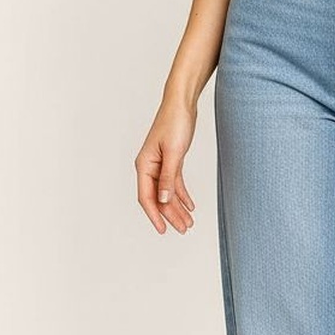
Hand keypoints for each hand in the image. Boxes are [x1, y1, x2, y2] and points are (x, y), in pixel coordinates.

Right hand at [135, 96, 197, 234]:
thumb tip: (163, 200)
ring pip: (167, 192)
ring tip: (189, 222)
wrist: (182, 103)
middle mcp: (149, 167)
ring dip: (177, 207)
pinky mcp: (171, 160)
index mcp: (144, 165)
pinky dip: (182, 195)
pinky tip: (190, 205)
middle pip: (158, 198)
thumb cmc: (175, 122)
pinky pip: (175, 183)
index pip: (146, 197)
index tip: (163, 230)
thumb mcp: (173, 152)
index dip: (154, 215)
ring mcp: (160, 164)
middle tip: (184, 229)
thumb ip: (168, 177)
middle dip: (170, 215)